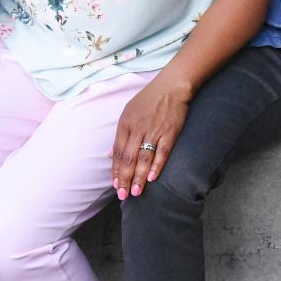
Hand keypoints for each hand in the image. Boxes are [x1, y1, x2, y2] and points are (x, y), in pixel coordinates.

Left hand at [111, 76, 191, 199]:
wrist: (172, 86)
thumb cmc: (149, 99)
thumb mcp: (129, 112)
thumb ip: (121, 135)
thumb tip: (109, 154)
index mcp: (125, 124)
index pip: (117, 152)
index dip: (115, 170)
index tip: (114, 185)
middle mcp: (137, 128)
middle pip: (128, 158)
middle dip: (124, 178)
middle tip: (122, 195)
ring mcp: (154, 130)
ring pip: (143, 158)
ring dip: (138, 177)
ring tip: (135, 192)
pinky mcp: (170, 132)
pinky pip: (162, 152)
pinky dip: (156, 165)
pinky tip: (151, 179)